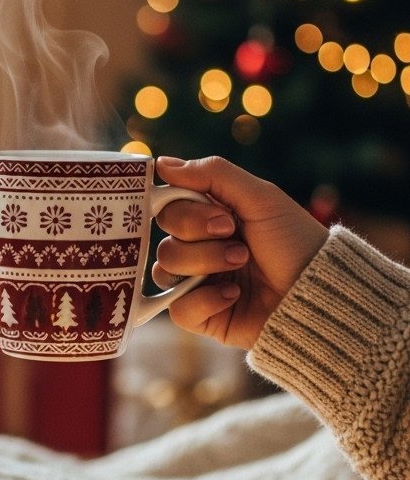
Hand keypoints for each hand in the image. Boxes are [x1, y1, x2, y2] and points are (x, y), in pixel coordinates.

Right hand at [153, 155, 327, 349]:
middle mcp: (200, 249)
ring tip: (242, 265)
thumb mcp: (260, 197)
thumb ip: (211, 174)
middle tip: (235, 237)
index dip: (185, 212)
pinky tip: (234, 295)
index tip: (222, 217)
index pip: (168, 208)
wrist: (319, 292)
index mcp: (210, 218)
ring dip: (206, 263)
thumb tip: (161, 163)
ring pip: (166, 270)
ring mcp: (199, 283)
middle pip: (164, 239)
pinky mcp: (202, 316)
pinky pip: (177, 308)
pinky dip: (205, 299)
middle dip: (200, 237)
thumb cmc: (294, 240)